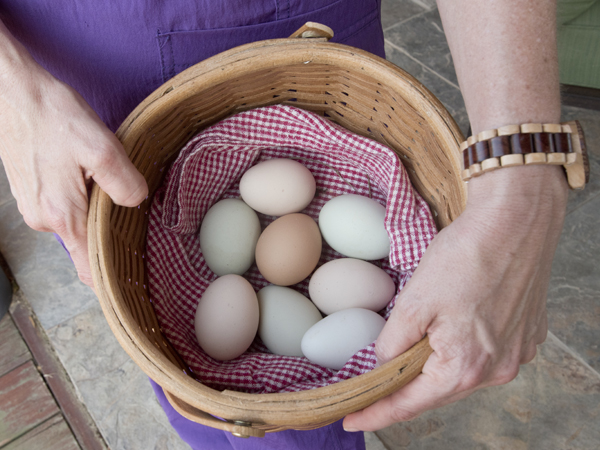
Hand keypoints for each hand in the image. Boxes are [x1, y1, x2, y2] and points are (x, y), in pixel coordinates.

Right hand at [0, 31, 147, 286]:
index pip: (88, 268)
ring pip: (78, 221)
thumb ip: (124, 183)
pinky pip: (65, 206)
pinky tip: (89, 173)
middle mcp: (45, 220)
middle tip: (133, 208)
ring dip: (96, 209)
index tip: (133, 276)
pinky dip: (81, 196)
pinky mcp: (33, 191)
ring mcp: (35, 206)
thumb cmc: (52, 116)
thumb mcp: (101, 147)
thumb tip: (135, 203)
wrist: (12, 91)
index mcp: (63, 216)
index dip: (111, 276)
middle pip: (87, 243)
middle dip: (110, 230)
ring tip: (107, 181)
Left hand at [343, 165, 567, 430]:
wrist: (516, 220)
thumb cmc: (466, 257)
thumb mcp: (415, 301)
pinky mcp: (525, 333)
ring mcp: (515, 353)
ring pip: (461, 370)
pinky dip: (460, 347)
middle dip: (405, 388)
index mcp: (466, 366)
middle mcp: (497, 370)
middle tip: (372, 388)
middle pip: (438, 389)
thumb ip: (394, 342)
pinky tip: (449, 328)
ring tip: (410, 351)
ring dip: (434, 364)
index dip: (378, 413)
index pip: (411, 403)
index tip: (352, 421)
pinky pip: (484, 352)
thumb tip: (385, 361)